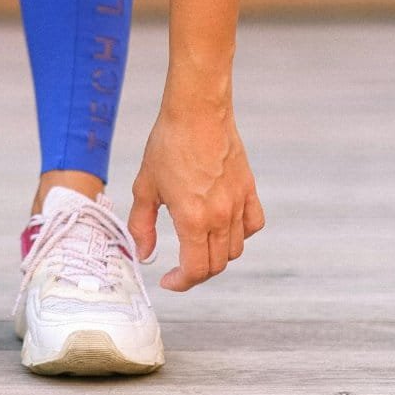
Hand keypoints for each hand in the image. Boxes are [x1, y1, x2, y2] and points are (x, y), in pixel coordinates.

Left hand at [129, 108, 264, 290]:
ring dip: (216, 256)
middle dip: (196, 274)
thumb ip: (142, 227)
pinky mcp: (249, 189)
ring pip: (235, 249)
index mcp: (193, 219)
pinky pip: (253, 225)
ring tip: (195, 247)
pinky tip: (222, 229)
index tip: (168, 281)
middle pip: (217, 264)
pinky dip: (240, 235)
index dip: (182, 283)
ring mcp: (238, 203)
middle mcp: (220, 216)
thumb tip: (144, 255)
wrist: (197, 112)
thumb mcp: (144, 188)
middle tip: (178, 269)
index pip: (196, 269)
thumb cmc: (167, 146)